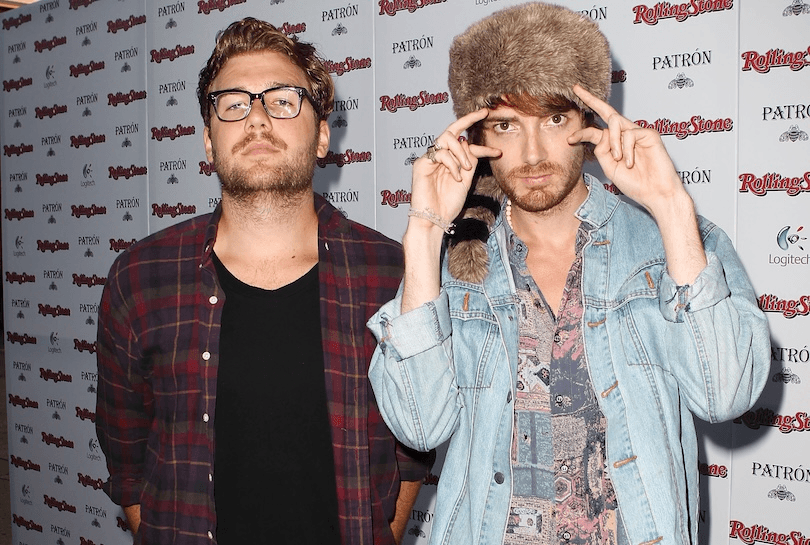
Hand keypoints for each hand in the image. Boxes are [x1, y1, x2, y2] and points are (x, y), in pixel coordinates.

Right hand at [409, 109, 501, 231]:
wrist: (435, 219)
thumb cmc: (449, 204)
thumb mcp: (466, 180)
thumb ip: (469, 161)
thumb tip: (469, 142)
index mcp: (450, 160)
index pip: (463, 141)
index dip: (478, 136)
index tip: (494, 137)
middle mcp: (439, 156)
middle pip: (452, 130)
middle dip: (468, 120)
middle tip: (482, 117)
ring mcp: (429, 159)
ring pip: (448, 139)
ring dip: (461, 152)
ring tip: (466, 169)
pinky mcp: (421, 164)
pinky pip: (440, 153)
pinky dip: (452, 164)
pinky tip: (455, 177)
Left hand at [567, 84, 687, 217]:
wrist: (655, 193)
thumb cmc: (635, 183)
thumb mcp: (610, 167)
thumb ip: (602, 150)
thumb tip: (597, 133)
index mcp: (616, 143)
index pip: (598, 130)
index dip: (582, 131)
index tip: (569, 138)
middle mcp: (626, 134)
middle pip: (607, 112)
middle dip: (591, 99)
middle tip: (576, 88)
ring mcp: (638, 132)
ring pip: (615, 123)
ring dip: (613, 143)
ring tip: (619, 159)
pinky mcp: (650, 133)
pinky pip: (629, 134)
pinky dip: (627, 150)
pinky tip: (631, 162)